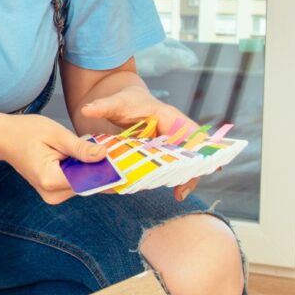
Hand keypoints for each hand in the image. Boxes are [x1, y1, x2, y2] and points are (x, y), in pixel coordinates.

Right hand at [0, 114, 104, 204]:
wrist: (5, 139)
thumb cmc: (26, 132)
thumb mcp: (56, 134)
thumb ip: (80, 147)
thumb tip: (103, 155)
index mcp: (50, 179)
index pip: (87, 180)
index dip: (106, 170)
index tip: (122, 160)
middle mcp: (51, 194)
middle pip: (87, 184)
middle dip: (100, 169)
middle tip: (113, 151)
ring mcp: (52, 196)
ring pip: (84, 185)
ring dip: (92, 170)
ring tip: (96, 152)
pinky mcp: (54, 193)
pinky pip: (76, 183)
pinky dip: (83, 172)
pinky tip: (84, 158)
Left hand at [79, 90, 205, 200]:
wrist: (121, 103)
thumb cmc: (124, 100)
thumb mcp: (115, 103)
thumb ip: (102, 106)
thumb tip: (86, 109)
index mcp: (169, 118)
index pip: (191, 134)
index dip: (201, 148)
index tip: (208, 164)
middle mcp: (174, 132)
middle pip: (190, 153)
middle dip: (191, 169)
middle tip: (184, 189)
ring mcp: (168, 145)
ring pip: (182, 163)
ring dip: (183, 177)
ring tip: (179, 194)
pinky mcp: (160, 155)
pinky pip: (169, 168)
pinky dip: (170, 178)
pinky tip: (172, 192)